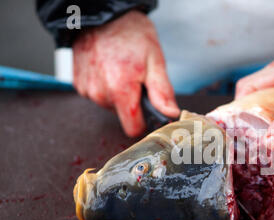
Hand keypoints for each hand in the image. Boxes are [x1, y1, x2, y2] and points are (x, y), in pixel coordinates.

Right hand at [73, 10, 178, 136]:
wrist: (101, 13)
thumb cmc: (130, 33)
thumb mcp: (155, 60)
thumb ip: (162, 92)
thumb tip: (171, 114)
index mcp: (120, 89)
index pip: (133, 129)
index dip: (144, 122)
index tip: (149, 109)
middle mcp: (100, 93)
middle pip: (122, 116)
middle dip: (132, 103)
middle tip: (137, 79)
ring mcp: (86, 89)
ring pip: (109, 106)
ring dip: (118, 94)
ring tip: (122, 70)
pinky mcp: (78, 84)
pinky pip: (97, 95)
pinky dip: (105, 86)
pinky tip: (108, 69)